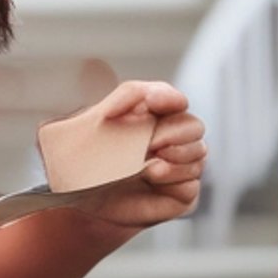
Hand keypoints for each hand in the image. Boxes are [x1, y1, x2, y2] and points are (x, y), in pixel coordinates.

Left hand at [71, 80, 207, 234]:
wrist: (79, 199)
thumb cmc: (86, 159)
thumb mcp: (92, 121)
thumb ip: (120, 97)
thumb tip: (123, 78)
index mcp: (152, 115)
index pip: (172, 98)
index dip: (167, 98)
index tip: (153, 101)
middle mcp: (171, 138)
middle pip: (193, 125)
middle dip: (173, 132)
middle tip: (149, 143)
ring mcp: (178, 166)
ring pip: (198, 154)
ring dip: (173, 158)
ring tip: (144, 166)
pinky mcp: (180, 194)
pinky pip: (191, 184)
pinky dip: (174, 180)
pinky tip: (152, 178)